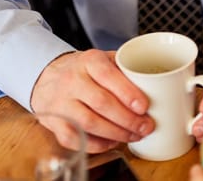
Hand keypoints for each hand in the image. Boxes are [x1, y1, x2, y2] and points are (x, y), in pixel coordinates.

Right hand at [30, 49, 153, 152]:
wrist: (48, 76)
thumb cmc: (83, 69)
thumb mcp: (103, 58)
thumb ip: (124, 67)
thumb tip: (155, 84)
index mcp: (89, 61)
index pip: (109, 76)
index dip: (128, 93)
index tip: (144, 107)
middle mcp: (72, 80)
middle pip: (102, 103)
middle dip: (128, 119)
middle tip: (146, 126)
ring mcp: (61, 103)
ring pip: (90, 123)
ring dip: (116, 133)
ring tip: (134, 136)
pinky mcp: (54, 122)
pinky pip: (76, 139)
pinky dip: (97, 144)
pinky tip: (112, 142)